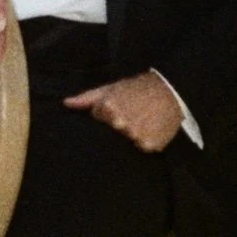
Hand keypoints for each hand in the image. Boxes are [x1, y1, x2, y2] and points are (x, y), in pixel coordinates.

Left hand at [65, 71, 184, 153]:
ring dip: (133, 134)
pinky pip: (143, 148)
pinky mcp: (150, 145)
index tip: (120, 105)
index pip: (99, 118)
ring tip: (143, 120)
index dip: (107, 113)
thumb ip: (87, 98)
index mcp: (109, 108)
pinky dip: (146, 141)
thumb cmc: (136, 88)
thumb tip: (65, 103)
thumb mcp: (111, 88)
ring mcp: (136, 136)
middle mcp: (121, 124)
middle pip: (112, 133)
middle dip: (120, 125)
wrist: (171, 91)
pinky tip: (151, 128)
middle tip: (133, 113)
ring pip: (127, 141)